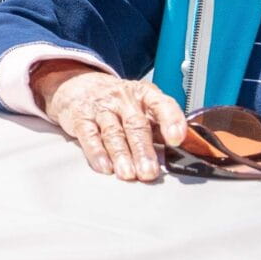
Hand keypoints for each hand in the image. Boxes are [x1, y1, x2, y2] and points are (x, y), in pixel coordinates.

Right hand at [33, 63, 186, 182]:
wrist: (79, 85)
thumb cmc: (118, 102)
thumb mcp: (141, 107)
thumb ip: (158, 127)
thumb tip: (181, 153)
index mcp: (145, 94)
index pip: (161, 104)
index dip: (170, 120)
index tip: (176, 139)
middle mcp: (124, 98)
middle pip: (136, 125)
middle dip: (143, 150)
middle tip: (149, 173)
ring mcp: (101, 106)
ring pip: (113, 132)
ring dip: (121, 155)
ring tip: (129, 174)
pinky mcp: (81, 117)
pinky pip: (89, 135)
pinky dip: (96, 152)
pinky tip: (105, 167)